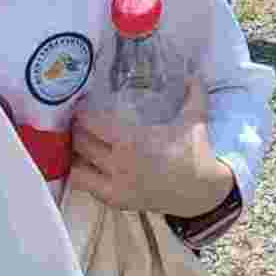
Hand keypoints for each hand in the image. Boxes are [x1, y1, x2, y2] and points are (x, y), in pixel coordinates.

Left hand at [66, 78, 235, 216]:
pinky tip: (87, 165)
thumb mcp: (195, 119)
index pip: (93, 124)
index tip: (81, 105)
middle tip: (76, 121)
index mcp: (132, 141)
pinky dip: (82, 174)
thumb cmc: (195, 152)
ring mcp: (114, 185)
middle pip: (81, 144)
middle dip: (75, 131)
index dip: (82, 113)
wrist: (200, 191)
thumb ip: (193, 94)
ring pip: (77, 168)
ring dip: (74, 155)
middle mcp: (117, 163)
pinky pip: (86, 187)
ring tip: (78, 144)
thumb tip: (193, 75)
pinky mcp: (115, 200)